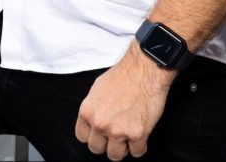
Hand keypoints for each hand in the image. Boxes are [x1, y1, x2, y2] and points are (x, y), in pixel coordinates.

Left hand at [75, 42, 174, 159]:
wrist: (143, 71)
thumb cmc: (122, 76)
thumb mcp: (97, 89)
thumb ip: (93, 108)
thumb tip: (94, 118)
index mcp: (87, 111)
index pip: (82, 136)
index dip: (92, 135)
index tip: (98, 134)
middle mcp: (100, 124)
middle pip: (96, 149)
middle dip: (105, 144)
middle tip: (114, 136)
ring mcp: (118, 131)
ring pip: (115, 156)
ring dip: (122, 149)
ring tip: (127, 138)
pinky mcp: (137, 135)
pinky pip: (136, 153)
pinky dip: (139, 147)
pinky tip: (140, 137)